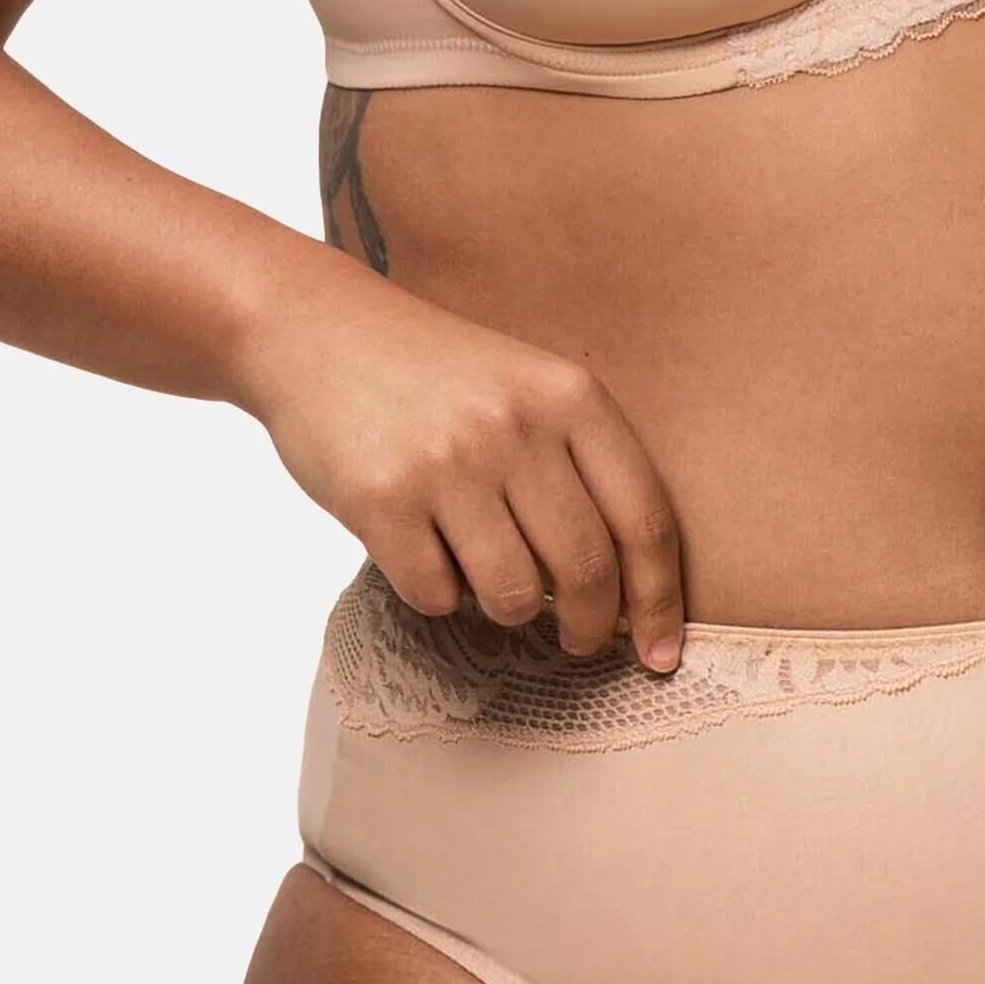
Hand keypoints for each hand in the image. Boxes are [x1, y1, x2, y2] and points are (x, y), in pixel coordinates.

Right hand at [227, 257, 685, 672]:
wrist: (321, 331)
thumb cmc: (440, 376)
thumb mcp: (529, 388)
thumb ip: (580, 465)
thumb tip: (628, 591)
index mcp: (571, 396)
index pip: (644, 516)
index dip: (661, 597)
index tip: (663, 652)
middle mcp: (517, 427)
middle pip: (587, 568)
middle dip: (591, 626)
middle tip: (580, 641)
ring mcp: (448, 463)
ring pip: (513, 596)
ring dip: (508, 609)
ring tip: (486, 573)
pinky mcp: (382, 500)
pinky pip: (435, 595)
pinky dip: (436, 592)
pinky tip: (423, 549)